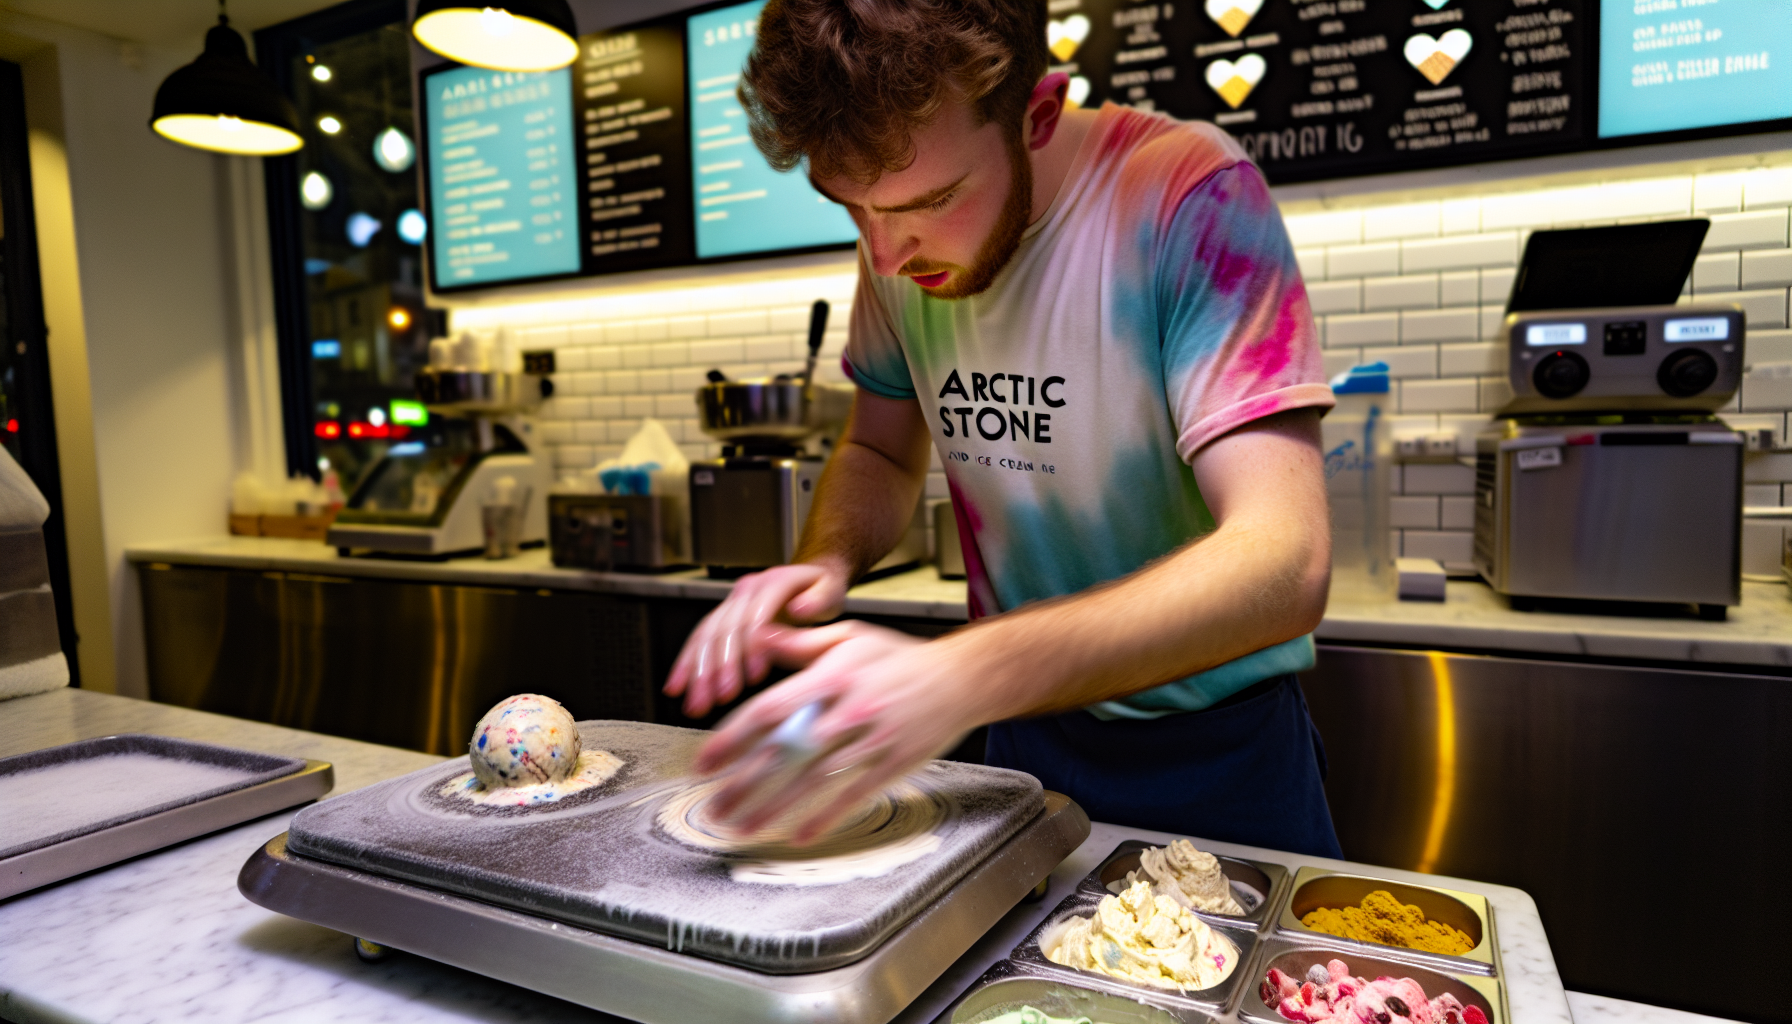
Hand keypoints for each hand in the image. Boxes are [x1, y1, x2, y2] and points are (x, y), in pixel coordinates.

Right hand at [663, 561, 849, 716]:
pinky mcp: (722, 618)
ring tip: (696, 704)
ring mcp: (731, 602)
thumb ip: (819, 600)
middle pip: (725, 628)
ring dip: (698, 672)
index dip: (752, 645)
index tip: (756, 676)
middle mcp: (746, 589)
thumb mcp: (831, 590)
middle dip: (720, 666)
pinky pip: (699, 640)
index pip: (756, 614)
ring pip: (706, 636)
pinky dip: (686, 665)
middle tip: (721, 697)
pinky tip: (677, 688)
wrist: (808, 578)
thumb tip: (800, 608)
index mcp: (774, 581)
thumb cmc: (822, 591)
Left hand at [695, 621, 994, 843]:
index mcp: (832, 677)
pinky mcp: (894, 763)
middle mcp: (848, 709)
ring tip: (743, 826)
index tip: (705, 762)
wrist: (961, 678)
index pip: (770, 710)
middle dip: (744, 783)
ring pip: (814, 779)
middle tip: (712, 808)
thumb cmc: (900, 657)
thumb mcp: (850, 637)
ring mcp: (872, 739)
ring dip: (775, 806)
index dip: (733, 738)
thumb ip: (801, 643)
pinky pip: (854, 794)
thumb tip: (758, 636)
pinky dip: (827, 816)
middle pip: (785, 752)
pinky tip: (800, 834)